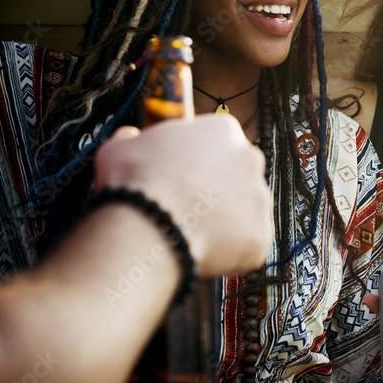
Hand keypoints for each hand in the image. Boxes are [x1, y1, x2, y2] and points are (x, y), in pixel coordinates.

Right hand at [93, 115, 273, 276]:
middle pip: (237, 176)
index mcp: (223, 131)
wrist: (148, 227)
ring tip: (190, 233)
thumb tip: (129, 138)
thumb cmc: (134, 183)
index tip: (184, 178)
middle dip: (217, 192)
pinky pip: (246, 245)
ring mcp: (259, 199)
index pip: (219, 144)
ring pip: (244, 212)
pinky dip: (228, 252)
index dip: (199, 164)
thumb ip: (133, 140)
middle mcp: (250, 160)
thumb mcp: (121, 146)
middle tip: (189, 208)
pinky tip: (201, 251)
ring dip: (224, 222)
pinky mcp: (261, 235)